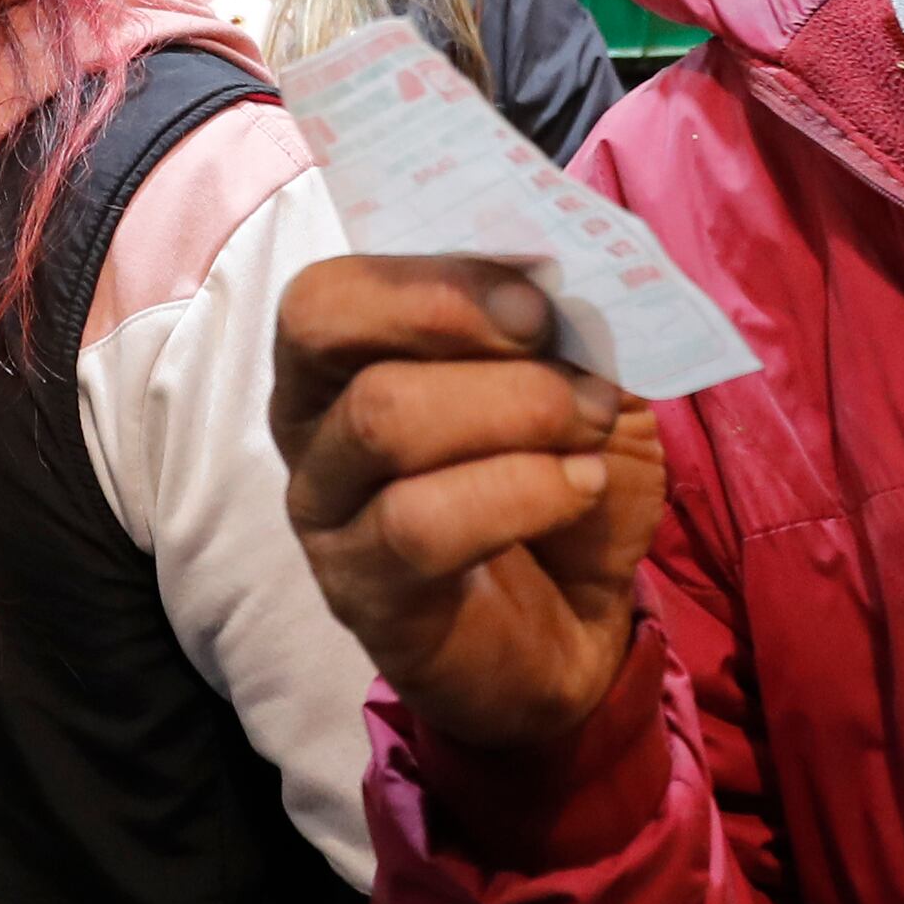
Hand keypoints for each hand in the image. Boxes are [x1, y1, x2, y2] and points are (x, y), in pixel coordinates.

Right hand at [271, 256, 664, 754]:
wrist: (577, 630)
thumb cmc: (562, 483)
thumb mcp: (585, 385)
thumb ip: (570, 332)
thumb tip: (581, 280)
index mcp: (347, 356)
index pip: (332, 288)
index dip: (429, 273)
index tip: (536, 294)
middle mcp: (311, 424)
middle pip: (328, 330)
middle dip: (453, 317)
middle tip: (557, 344)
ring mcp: (326, 513)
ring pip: (381, 420)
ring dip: (510, 407)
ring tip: (591, 422)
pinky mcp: (364, 592)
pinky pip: (422, 525)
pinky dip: (522, 490)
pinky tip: (580, 488)